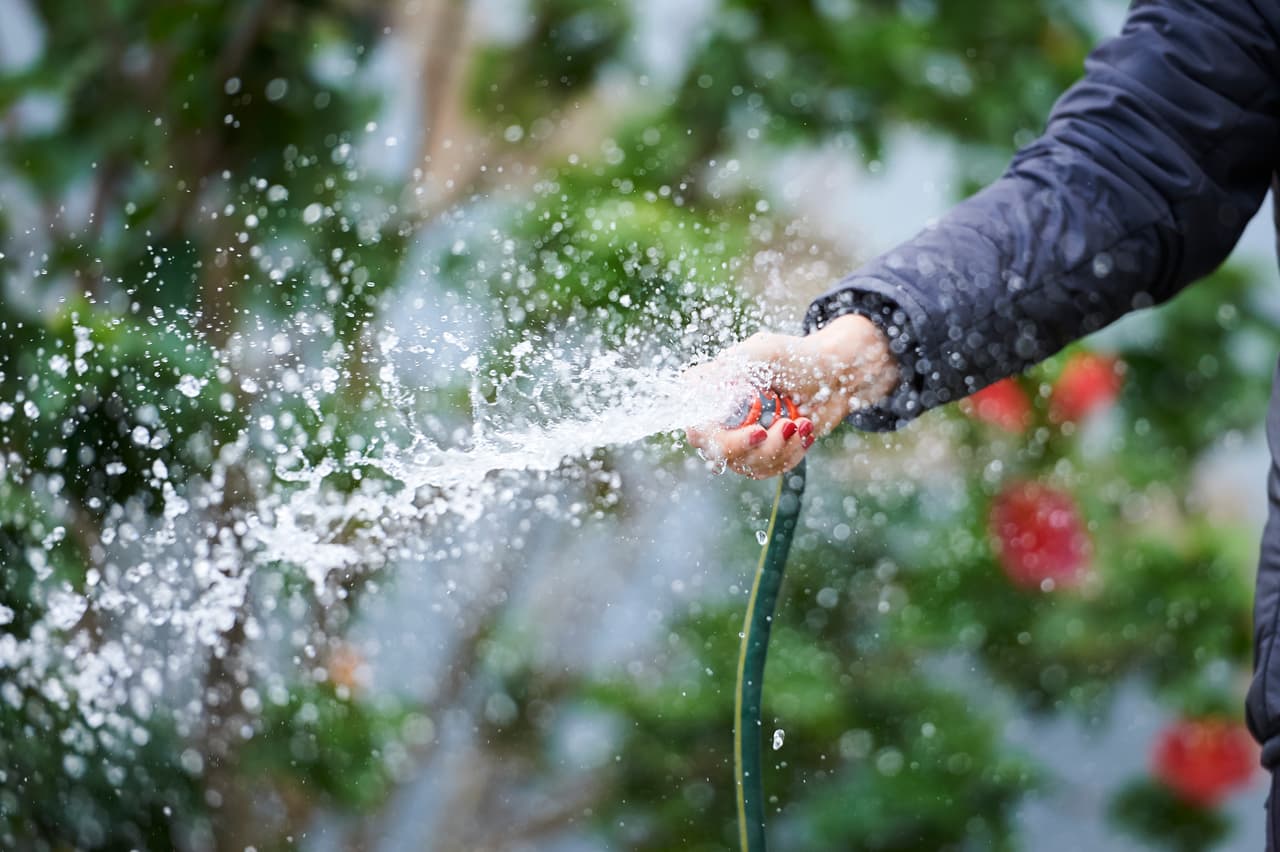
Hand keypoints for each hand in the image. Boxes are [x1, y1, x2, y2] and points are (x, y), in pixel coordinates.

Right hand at [684, 314, 898, 478]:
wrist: (836, 377)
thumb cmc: (799, 358)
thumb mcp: (765, 353)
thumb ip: (730, 364)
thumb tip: (694, 381)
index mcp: (714, 392)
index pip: (695, 423)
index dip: (712, 435)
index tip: (754, 429)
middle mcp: (722, 418)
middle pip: (718, 451)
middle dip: (754, 446)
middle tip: (786, 426)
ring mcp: (741, 439)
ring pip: (746, 463)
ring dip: (780, 447)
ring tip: (803, 422)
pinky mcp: (763, 454)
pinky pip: (768, 468)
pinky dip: (791, 453)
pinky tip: (805, 430)